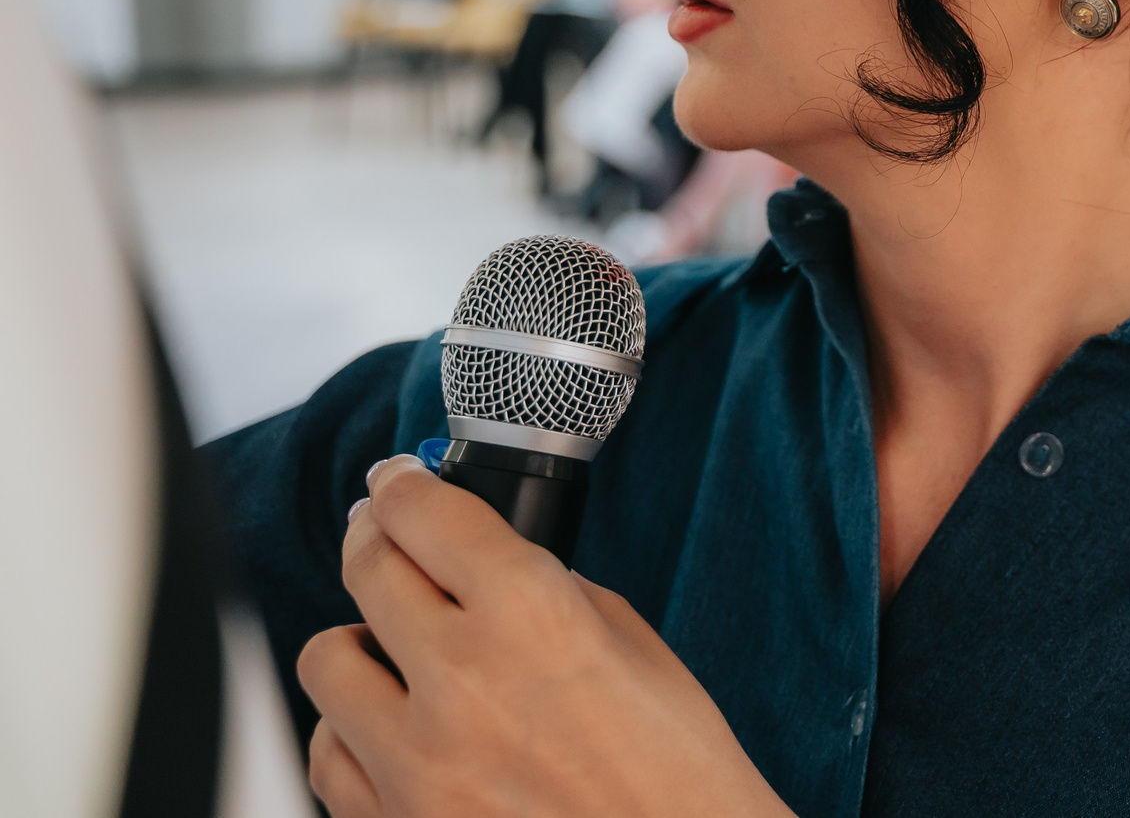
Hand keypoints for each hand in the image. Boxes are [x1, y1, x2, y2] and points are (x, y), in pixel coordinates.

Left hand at [300, 456, 790, 817]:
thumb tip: (489, 567)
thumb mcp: (635, 650)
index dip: (404, 482)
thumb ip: (554, 596)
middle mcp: (462, 682)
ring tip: (397, 650)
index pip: (428, 513)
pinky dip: (354, 733)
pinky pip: (327, 756)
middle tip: (385, 531)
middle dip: (375, 534)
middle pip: (368, 567)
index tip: (399, 479)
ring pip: (326, 659)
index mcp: (534, 617)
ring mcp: (416, 765)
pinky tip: (394, 730)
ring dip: (361, 641)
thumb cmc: (678, 773)